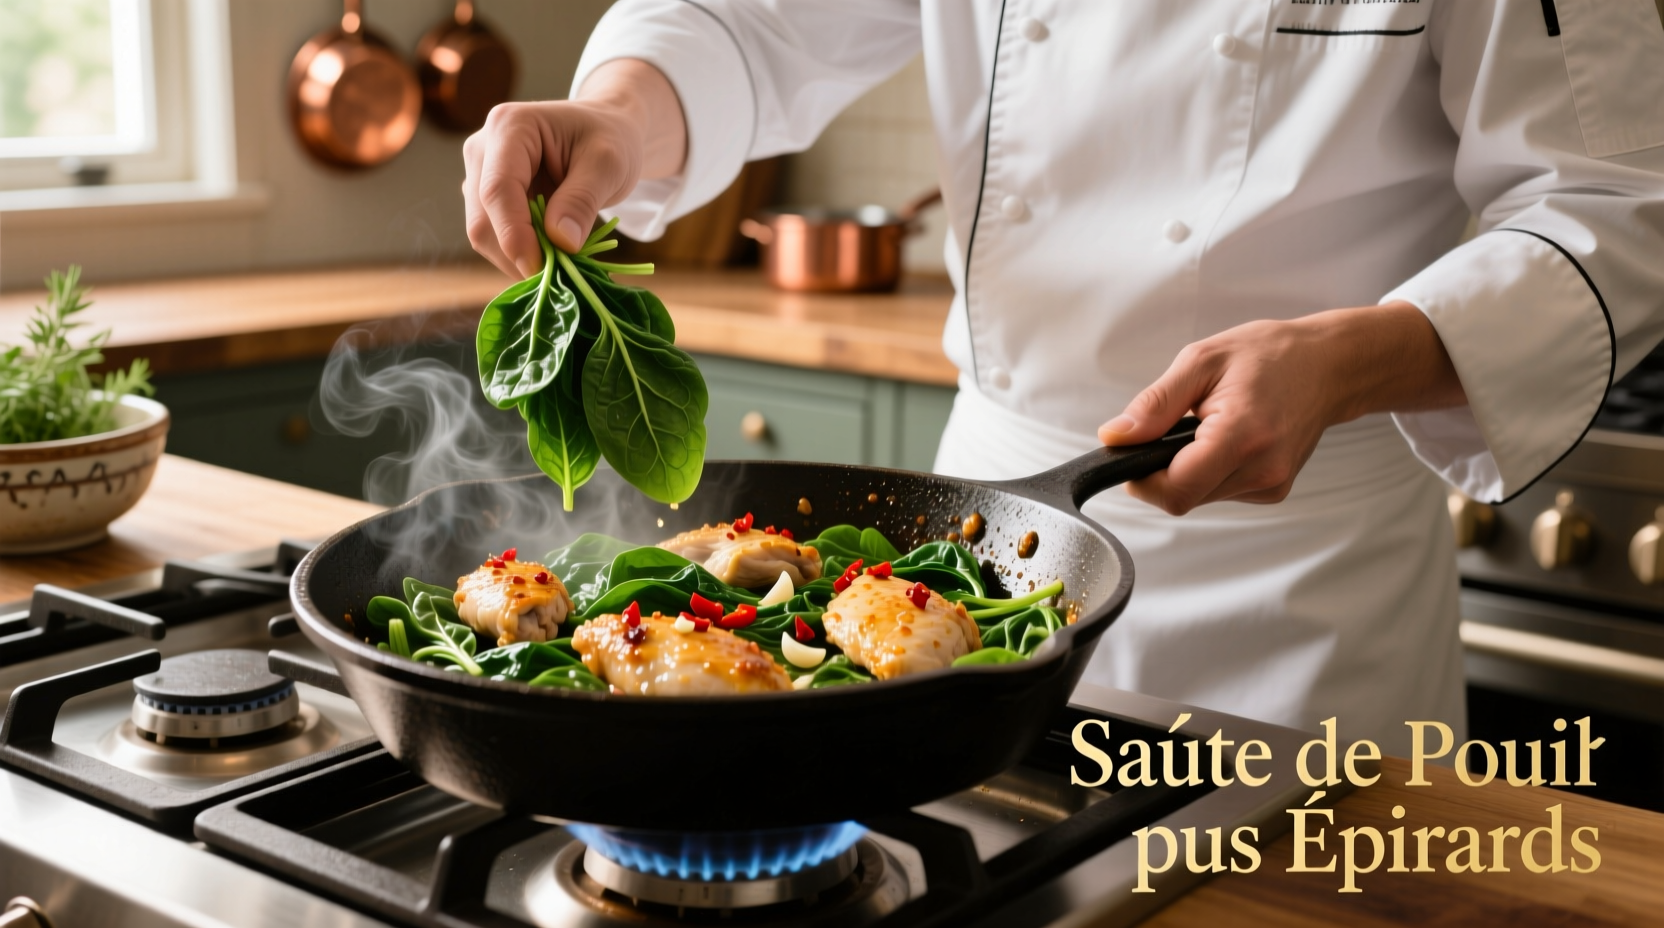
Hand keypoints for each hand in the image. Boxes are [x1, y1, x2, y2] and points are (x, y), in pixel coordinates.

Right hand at [462, 59, 686, 277]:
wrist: (607, 131)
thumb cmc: (610, 139)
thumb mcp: (608, 165)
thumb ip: (582, 200)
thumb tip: (561, 242)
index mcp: (509, 127)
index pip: (497, 190)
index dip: (514, 234)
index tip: (540, 269)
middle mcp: (483, 149)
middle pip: (483, 218)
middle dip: (517, 253)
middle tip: (560, 275)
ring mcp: (480, 175)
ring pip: (484, 234)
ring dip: (519, 258)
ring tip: (561, 263)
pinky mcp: (486, 198)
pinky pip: (494, 237)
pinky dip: (521, 254)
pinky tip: (551, 254)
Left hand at [1098, 302, 1466, 514]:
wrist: (1329, 366)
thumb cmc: (1269, 356)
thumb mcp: (1200, 362)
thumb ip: (1154, 405)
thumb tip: (1115, 438)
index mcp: (1242, 435)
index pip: (1175, 490)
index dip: (1142, 479)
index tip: (1134, 453)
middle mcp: (1262, 470)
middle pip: (1183, 497)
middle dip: (1162, 470)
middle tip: (1172, 428)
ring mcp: (1272, 484)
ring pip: (1199, 497)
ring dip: (1187, 469)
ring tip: (1206, 426)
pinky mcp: (1274, 490)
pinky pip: (1220, 491)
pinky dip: (1209, 470)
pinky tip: (1226, 438)